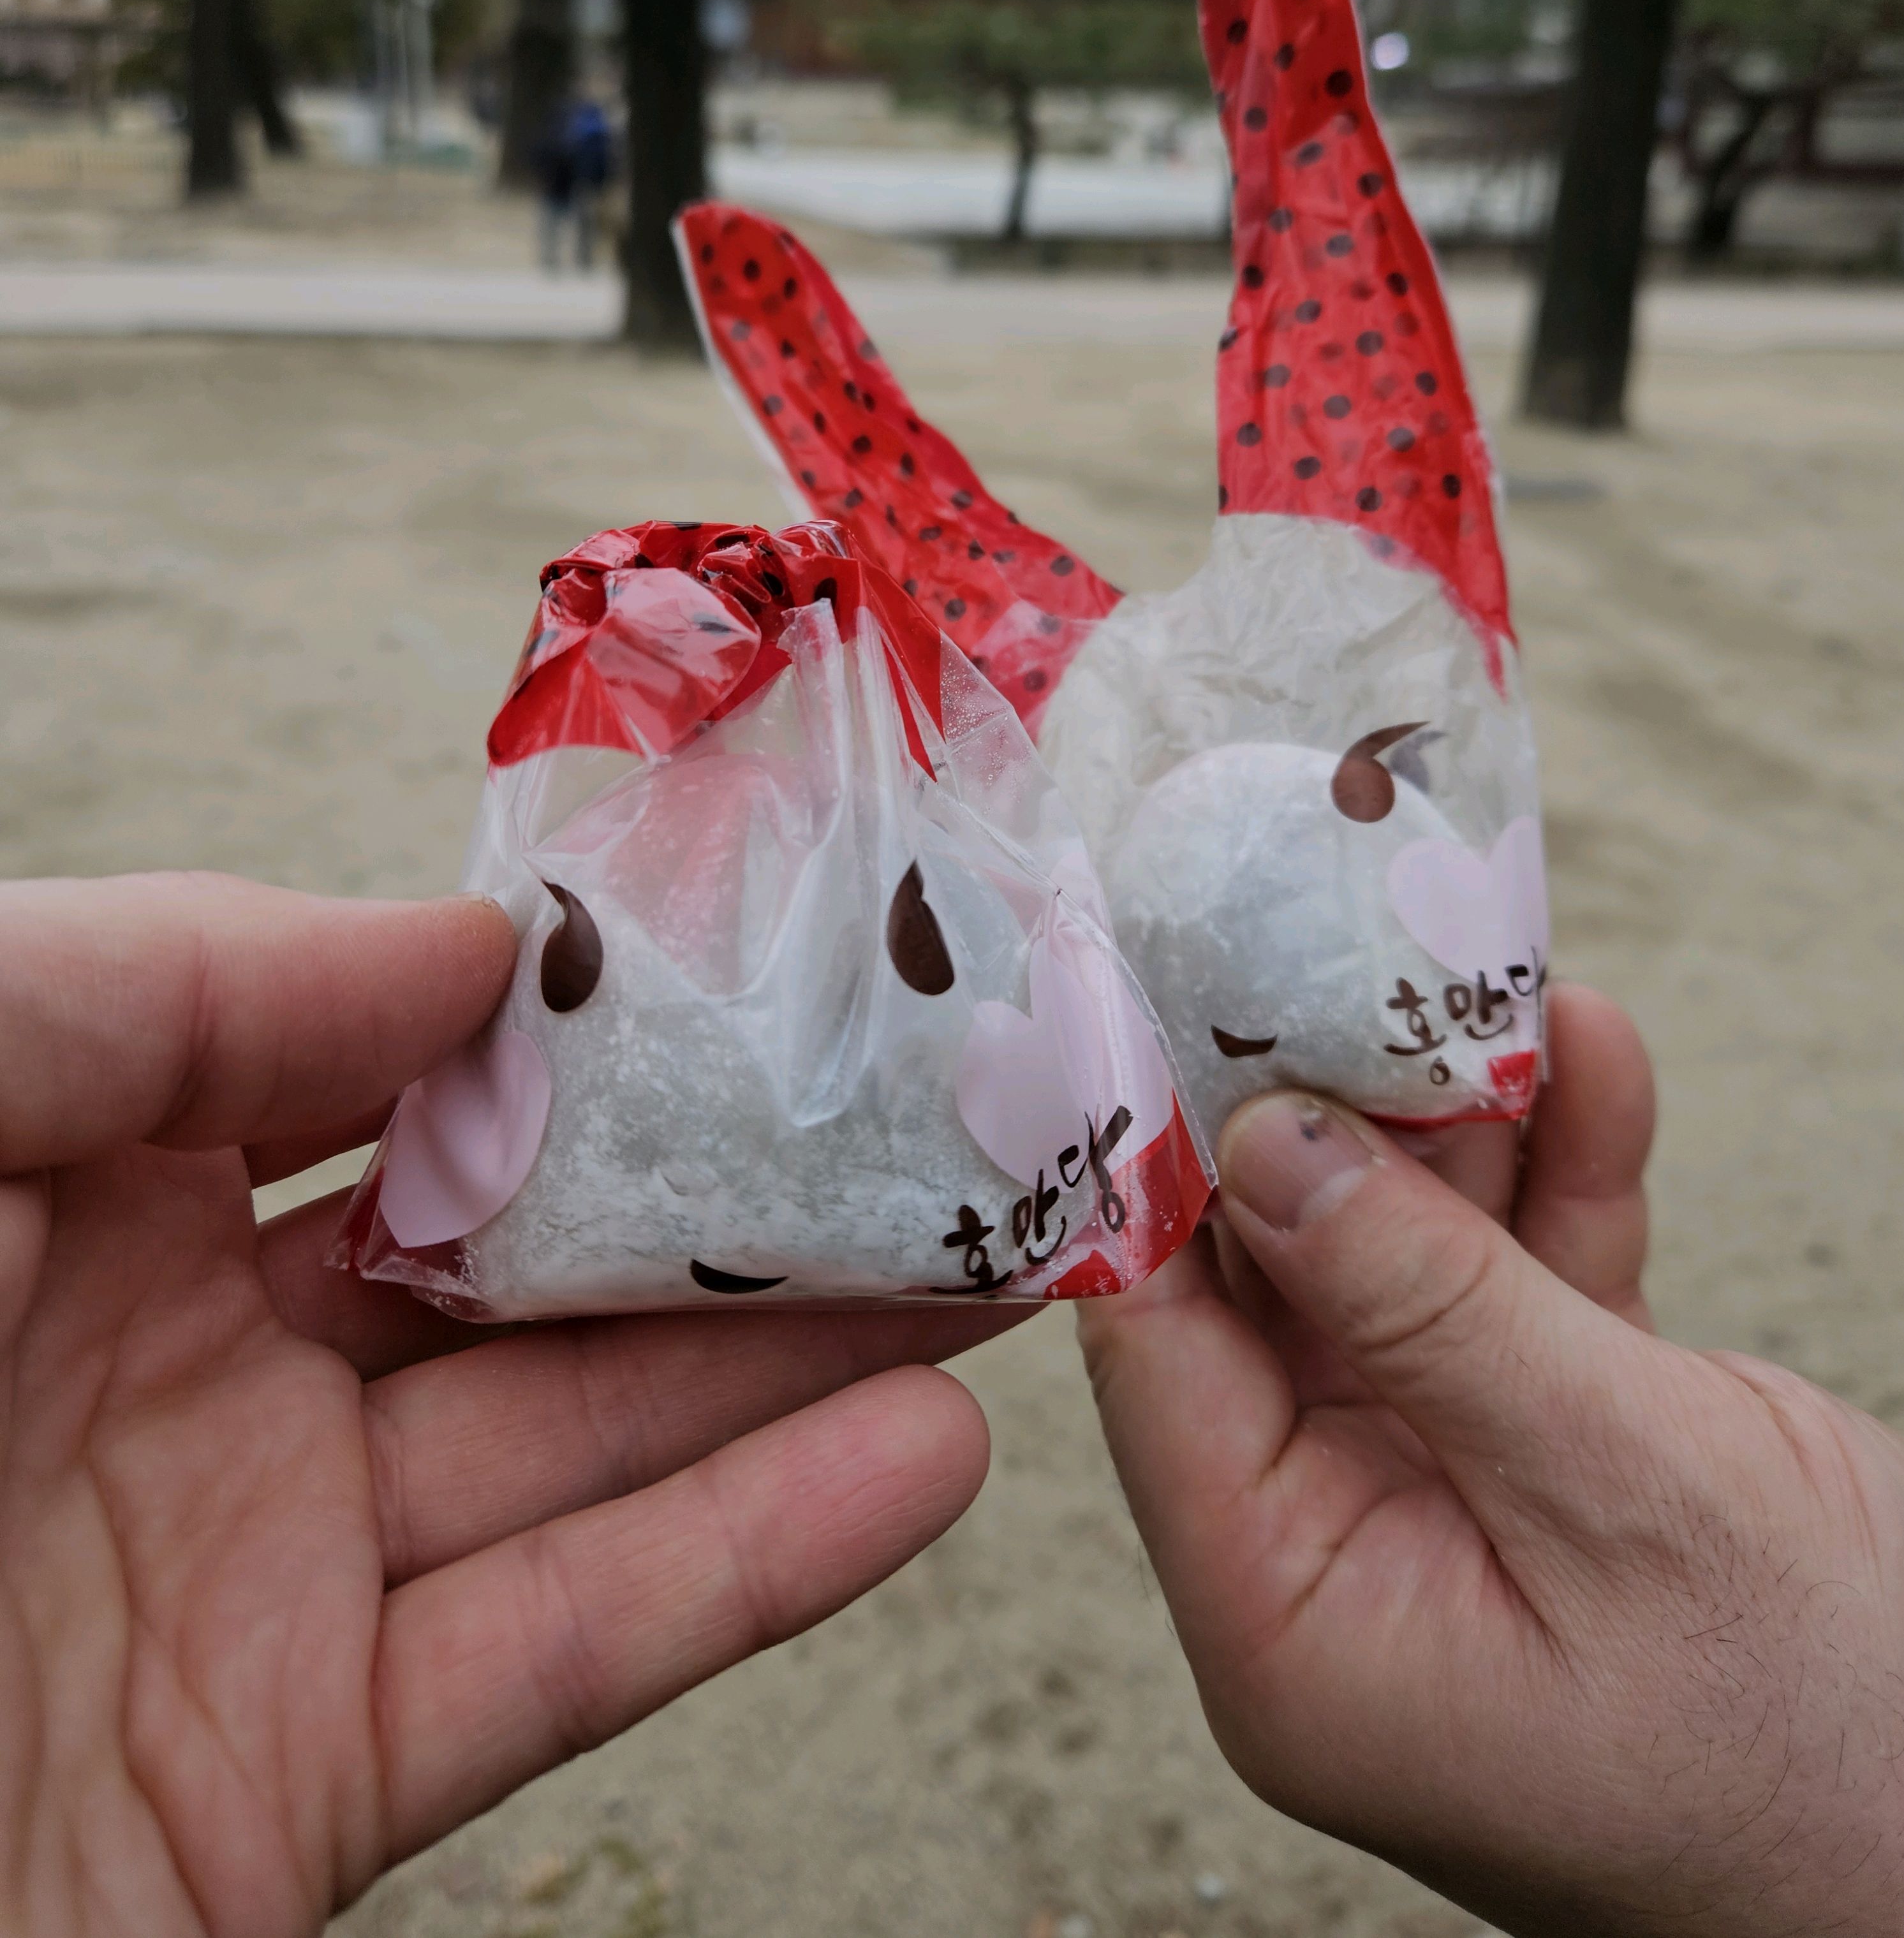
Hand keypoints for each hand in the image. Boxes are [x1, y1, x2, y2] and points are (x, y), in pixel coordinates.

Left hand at [0, 874, 1017, 1937]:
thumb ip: (147, 988)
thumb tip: (463, 956)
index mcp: (58, 1179)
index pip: (369, 1052)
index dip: (563, 992)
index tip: (754, 926)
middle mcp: (165, 1365)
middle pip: (514, 1250)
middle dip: (734, 1171)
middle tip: (940, 1093)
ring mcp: (239, 1577)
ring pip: (576, 1439)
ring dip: (802, 1351)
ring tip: (1001, 1246)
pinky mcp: (288, 1785)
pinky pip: (561, 1653)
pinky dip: (753, 1561)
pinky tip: (922, 1455)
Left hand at [1081, 987, 1903, 1936]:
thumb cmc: (1814, 1745)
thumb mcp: (1613, 1492)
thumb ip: (1429, 1309)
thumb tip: (1264, 1148)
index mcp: (1291, 1614)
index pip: (1161, 1358)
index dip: (1159, 1180)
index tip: (1166, 1014)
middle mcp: (1343, 1549)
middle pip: (1282, 1288)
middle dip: (1324, 1120)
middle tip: (1337, 956)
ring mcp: (1449, 1493)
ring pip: (1410, 1266)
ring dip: (1459, 1124)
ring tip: (1473, 974)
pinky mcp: (1559, 1455)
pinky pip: (1526, 1289)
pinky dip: (1560, 1177)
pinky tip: (1586, 1054)